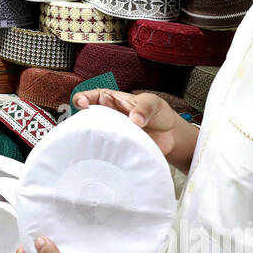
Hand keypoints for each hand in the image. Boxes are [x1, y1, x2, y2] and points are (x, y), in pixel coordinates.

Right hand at [74, 88, 194, 166]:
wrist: (171, 135)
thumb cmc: (158, 113)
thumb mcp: (153, 102)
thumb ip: (145, 107)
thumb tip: (135, 119)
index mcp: (111, 101)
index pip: (91, 97)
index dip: (82, 98)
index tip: (83, 103)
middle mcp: (107, 118)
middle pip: (87, 119)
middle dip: (82, 122)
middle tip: (88, 127)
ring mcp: (111, 135)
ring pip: (94, 137)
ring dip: (95, 140)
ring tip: (102, 142)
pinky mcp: (117, 149)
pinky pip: (107, 152)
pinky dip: (107, 155)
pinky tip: (110, 156)